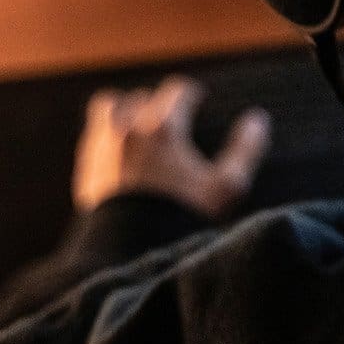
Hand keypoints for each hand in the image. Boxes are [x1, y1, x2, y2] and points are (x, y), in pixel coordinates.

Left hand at [73, 76, 271, 218]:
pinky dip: (106, 135)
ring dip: (123, 109)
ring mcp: (102, 146)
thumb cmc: (182, 218)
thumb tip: (257, 120)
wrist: (130, 253)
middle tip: (171, 120)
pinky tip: (120, 152)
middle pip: (142, 97)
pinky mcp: (85, 167)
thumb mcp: (226, 189)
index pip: (177, 90)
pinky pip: (92, 135)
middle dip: (158, 104)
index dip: (191, 94)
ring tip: (137, 126)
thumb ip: (245, 150)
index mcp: (164, 128)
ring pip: (107, 105)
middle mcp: (129, 129)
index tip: (198, 101)